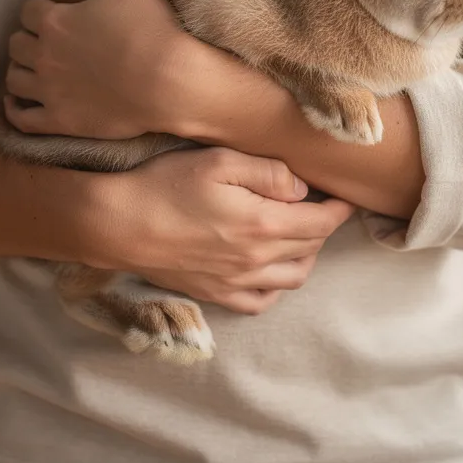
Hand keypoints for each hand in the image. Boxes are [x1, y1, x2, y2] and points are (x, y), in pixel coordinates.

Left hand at [3, 0, 201, 139]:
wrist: (170, 82)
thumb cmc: (153, 29)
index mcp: (55, 21)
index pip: (28, 11)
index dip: (40, 12)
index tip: (54, 16)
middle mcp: (44, 55)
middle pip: (16, 44)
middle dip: (28, 40)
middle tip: (46, 43)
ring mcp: (49, 91)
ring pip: (14, 79)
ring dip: (21, 71)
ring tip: (34, 70)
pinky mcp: (59, 120)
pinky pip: (22, 119)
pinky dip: (13, 110)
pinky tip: (15, 104)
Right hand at [87, 147, 355, 314]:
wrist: (118, 225)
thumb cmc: (165, 185)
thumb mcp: (219, 161)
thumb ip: (268, 173)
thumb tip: (301, 188)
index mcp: (264, 224)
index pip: (322, 223)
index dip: (339, 209)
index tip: (344, 197)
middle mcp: (257, 259)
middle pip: (311, 249)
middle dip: (323, 228)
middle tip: (318, 207)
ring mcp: (237, 281)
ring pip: (293, 277)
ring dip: (306, 256)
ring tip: (298, 234)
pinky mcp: (216, 294)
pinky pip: (261, 301)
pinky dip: (276, 286)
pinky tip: (269, 267)